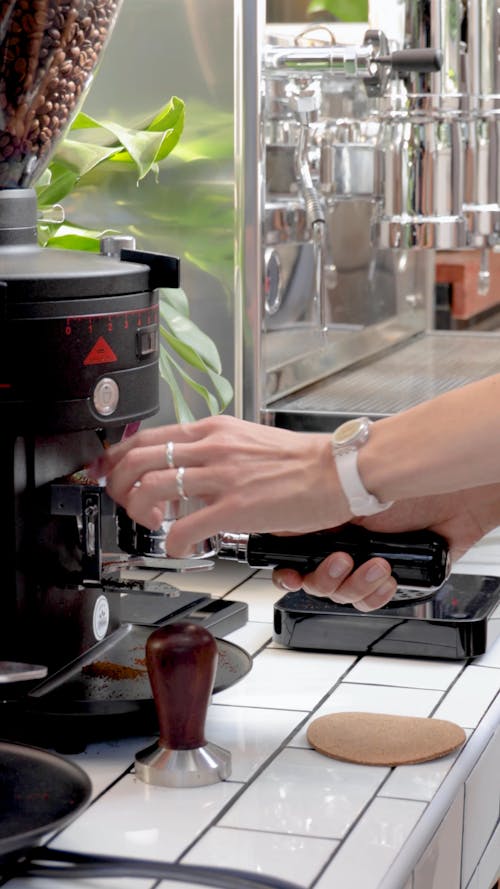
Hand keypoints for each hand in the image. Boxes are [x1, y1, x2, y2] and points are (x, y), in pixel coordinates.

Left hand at [97, 415, 351, 553]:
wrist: (338, 471)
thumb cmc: (300, 461)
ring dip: (140, 511)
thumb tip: (189, 467)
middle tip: (126, 503)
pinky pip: (185, 526)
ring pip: (152, 488)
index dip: (117, 458)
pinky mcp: (236, 507)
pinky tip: (180, 545)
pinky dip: (172, 541)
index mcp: (213, 430)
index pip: (146, 437)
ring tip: (153, 523)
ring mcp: (222, 476)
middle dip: (119, 485)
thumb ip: (214, 449)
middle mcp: (212, 447)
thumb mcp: (247, 440)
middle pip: (138, 459)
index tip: (109, 472)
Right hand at [272, 485, 499, 610]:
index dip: (287, 571)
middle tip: (343, 561)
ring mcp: (363, 564)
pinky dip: (376, 593)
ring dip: (357, 584)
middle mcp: (340, 544)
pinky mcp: (387, 578)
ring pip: (342, 595)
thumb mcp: (347, 492)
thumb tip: (281, 519)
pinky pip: (369, 602)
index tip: (291, 575)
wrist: (451, 499)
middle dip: (326, 578)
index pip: (292, 556)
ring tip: (377, 564)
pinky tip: (389, 575)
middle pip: (314, 582)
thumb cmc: (403, 484)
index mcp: (323, 523)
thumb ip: (311, 507)